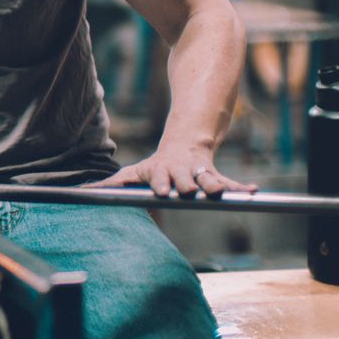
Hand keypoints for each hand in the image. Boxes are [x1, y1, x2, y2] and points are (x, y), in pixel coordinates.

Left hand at [87, 149, 258, 197]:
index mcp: (162, 171)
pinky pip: (231, 182)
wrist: (183, 145)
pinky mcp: (215, 176)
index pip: (161, 178)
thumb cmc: (154, 167)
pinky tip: (255, 192)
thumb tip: (83, 192)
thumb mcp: (133, 172)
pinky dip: (242, 188)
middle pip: (187, 180)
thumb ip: (111, 184)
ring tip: (223, 191)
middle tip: (191, 191)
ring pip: (210, 179)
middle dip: (189, 185)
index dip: (162, 184)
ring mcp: (200, 172)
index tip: (162, 192)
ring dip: (216, 186)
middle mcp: (182, 171)